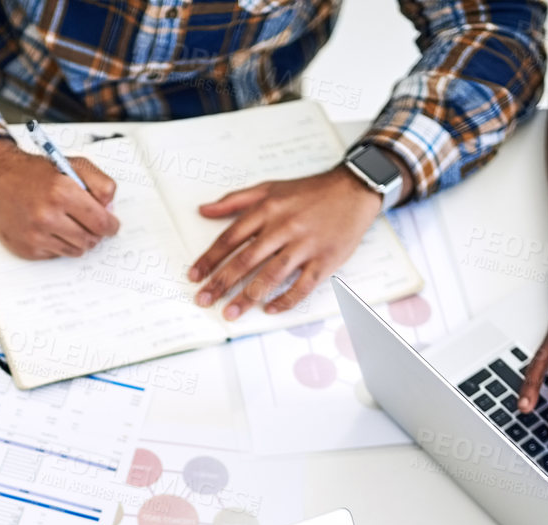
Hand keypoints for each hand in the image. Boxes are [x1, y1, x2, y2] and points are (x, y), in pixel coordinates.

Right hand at [0, 138, 118, 258]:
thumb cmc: (33, 172)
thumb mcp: (72, 165)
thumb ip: (99, 183)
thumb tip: (110, 209)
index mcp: (62, 192)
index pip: (101, 223)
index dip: (111, 226)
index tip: (111, 226)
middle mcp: (47, 216)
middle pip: (90, 240)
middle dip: (94, 233)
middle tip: (89, 223)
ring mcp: (35, 235)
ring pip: (75, 251)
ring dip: (77, 239)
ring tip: (67, 223)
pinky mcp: (27, 248)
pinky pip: (56, 255)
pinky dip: (57, 244)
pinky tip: (48, 228)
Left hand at [188, 166, 382, 319]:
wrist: (353, 189)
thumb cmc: (309, 192)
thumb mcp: (269, 187)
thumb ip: (234, 200)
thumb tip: (203, 210)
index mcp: (267, 210)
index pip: (231, 238)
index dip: (210, 259)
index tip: (195, 276)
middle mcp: (284, 227)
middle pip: (246, 260)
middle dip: (221, 283)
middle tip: (203, 300)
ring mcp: (305, 245)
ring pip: (272, 275)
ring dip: (248, 297)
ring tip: (229, 313)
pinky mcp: (325, 259)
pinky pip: (303, 285)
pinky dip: (286, 299)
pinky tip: (270, 310)